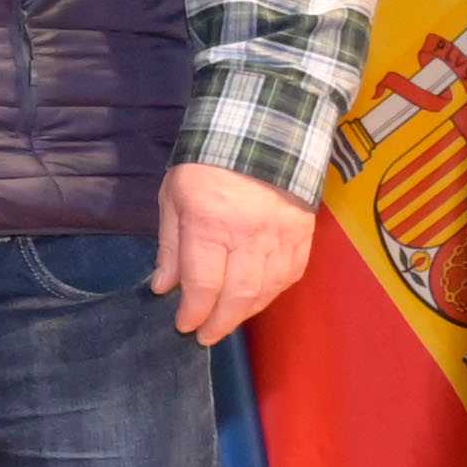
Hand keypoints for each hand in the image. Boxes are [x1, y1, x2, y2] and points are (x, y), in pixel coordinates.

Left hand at [153, 162, 317, 344]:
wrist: (262, 130)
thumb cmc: (206, 165)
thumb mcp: (173, 198)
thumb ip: (170, 246)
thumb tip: (164, 287)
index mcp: (210, 224)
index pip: (203, 284)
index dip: (194, 312)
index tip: (184, 326)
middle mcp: (249, 234)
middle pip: (238, 294)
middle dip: (220, 322)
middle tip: (206, 336)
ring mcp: (281, 234)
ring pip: (267, 289)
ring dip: (247, 312)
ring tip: (228, 320)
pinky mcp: (303, 232)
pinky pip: (292, 274)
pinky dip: (274, 292)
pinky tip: (258, 298)